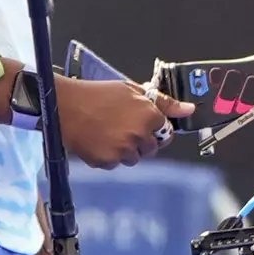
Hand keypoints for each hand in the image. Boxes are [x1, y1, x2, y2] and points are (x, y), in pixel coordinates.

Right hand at [58, 73, 179, 168]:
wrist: (64, 105)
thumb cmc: (98, 94)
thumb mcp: (132, 90)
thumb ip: (164, 102)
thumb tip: (189, 109)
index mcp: (149, 116)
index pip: (166, 132)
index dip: (155, 127)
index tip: (143, 122)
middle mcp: (139, 136)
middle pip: (151, 148)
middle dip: (142, 140)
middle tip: (124, 127)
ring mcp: (122, 151)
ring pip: (134, 158)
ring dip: (126, 150)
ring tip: (109, 133)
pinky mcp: (106, 161)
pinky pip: (115, 164)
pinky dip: (109, 156)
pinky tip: (99, 140)